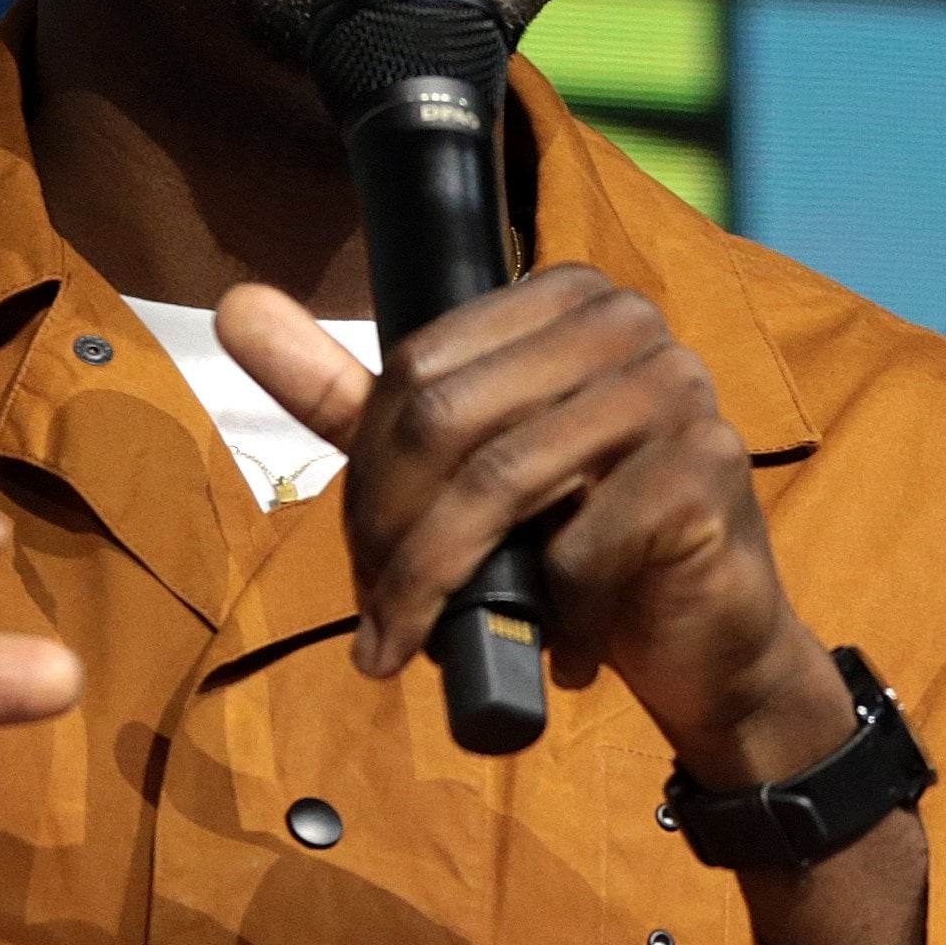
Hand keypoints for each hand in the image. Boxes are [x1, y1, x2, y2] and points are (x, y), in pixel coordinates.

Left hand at [218, 269, 852, 781]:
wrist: (711, 645)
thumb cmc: (578, 545)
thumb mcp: (454, 468)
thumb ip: (348, 393)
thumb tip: (235, 304)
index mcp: (563, 296)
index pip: (417, 365)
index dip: (374, 474)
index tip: (369, 560)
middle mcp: (625, 320)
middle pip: (446, 417)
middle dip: (395, 538)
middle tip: (384, 625)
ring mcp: (676, 386)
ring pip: (500, 480)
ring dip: (442, 586)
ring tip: (425, 648)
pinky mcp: (708, 468)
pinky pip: (580, 544)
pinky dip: (554, 615)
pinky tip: (565, 647)